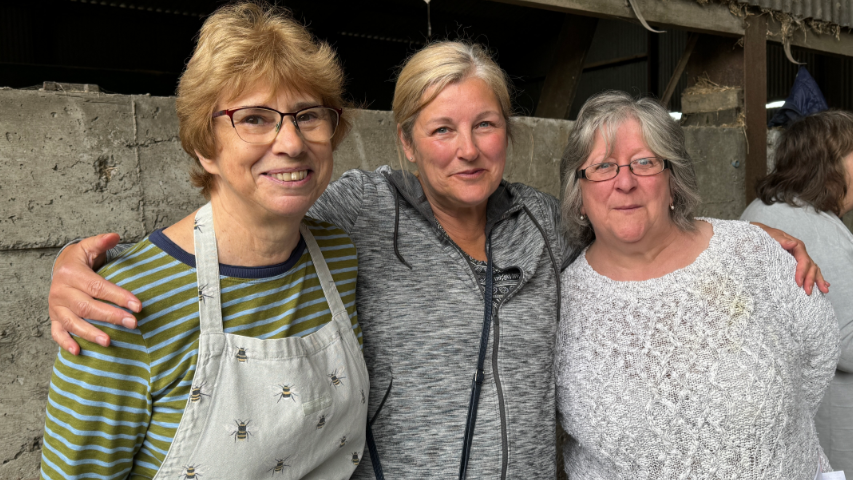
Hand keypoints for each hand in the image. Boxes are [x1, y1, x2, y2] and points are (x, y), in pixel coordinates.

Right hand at [48, 233, 140, 354]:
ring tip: (109, 342)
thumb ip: (102, 242)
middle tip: (132, 323)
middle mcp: (60, 291)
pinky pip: (57, 333)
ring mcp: (55, 307)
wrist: (60, 268)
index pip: (98, 287)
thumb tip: (115, 236)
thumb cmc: (81, 260)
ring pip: (73, 322)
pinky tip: (78, 351)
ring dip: (90, 333)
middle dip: (111, 316)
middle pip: (87, 307)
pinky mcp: (53, 318)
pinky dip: (66, 343)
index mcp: (71, 273)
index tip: (138, 305)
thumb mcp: (89, 247)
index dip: (118, 296)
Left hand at [751, 222, 829, 294]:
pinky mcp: (797, 262)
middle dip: (811, 280)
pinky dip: (818, 277)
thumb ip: (782, 240)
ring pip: (813, 269)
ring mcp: (800, 257)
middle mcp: (801, 252)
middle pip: (811, 266)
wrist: (761, 234)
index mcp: (797, 246)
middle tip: (808, 292)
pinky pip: (810, 270)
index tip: (798, 283)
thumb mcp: (772, 236)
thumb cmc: (766, 235)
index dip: (802, 272)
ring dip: (819, 280)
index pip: (803, 261)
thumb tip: (793, 244)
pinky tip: (823, 285)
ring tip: (824, 290)